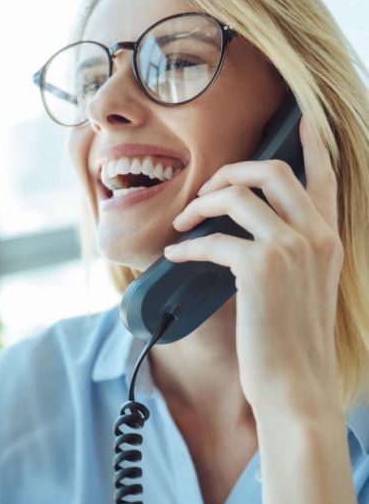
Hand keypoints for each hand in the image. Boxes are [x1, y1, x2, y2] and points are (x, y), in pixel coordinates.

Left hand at [162, 116, 342, 419]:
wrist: (295, 385)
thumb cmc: (289, 342)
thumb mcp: (300, 289)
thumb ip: (286, 254)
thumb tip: (240, 233)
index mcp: (328, 239)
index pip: (325, 178)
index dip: (313, 144)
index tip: (302, 118)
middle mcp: (316, 236)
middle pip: (272, 170)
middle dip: (230, 171)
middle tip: (204, 190)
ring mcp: (290, 249)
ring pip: (238, 195)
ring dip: (200, 204)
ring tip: (182, 224)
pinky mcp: (260, 268)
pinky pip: (212, 238)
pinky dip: (187, 245)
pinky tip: (174, 255)